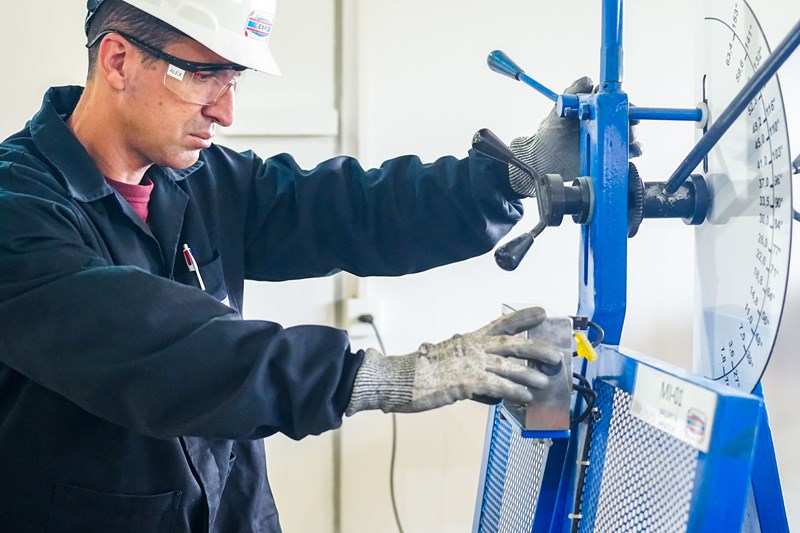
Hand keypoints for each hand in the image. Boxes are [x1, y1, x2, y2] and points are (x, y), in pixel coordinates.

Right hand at [345, 307, 563, 414]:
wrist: (399, 378)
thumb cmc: (420, 373)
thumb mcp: (448, 363)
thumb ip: (471, 371)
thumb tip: (489, 388)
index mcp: (469, 339)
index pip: (501, 323)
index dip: (523, 317)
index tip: (542, 312)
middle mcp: (473, 347)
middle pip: (514, 344)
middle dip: (538, 349)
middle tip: (556, 356)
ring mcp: (471, 364)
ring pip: (511, 367)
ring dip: (531, 375)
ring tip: (545, 382)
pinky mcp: (467, 383)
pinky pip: (498, 387)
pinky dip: (515, 392)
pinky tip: (525, 397)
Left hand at [508, 77, 642, 196]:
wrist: (544, 159)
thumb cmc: (551, 133)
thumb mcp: (560, 109)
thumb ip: (572, 91)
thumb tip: (588, 80)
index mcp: (595, 110)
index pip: (616, 102)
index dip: (623, 103)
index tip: (625, 106)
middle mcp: (604, 124)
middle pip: (626, 118)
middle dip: (631, 119)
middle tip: (629, 123)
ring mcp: (607, 141)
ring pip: (629, 135)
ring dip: (633, 136)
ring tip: (628, 140)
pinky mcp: (608, 156)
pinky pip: (627, 153)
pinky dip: (633, 152)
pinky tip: (629, 153)